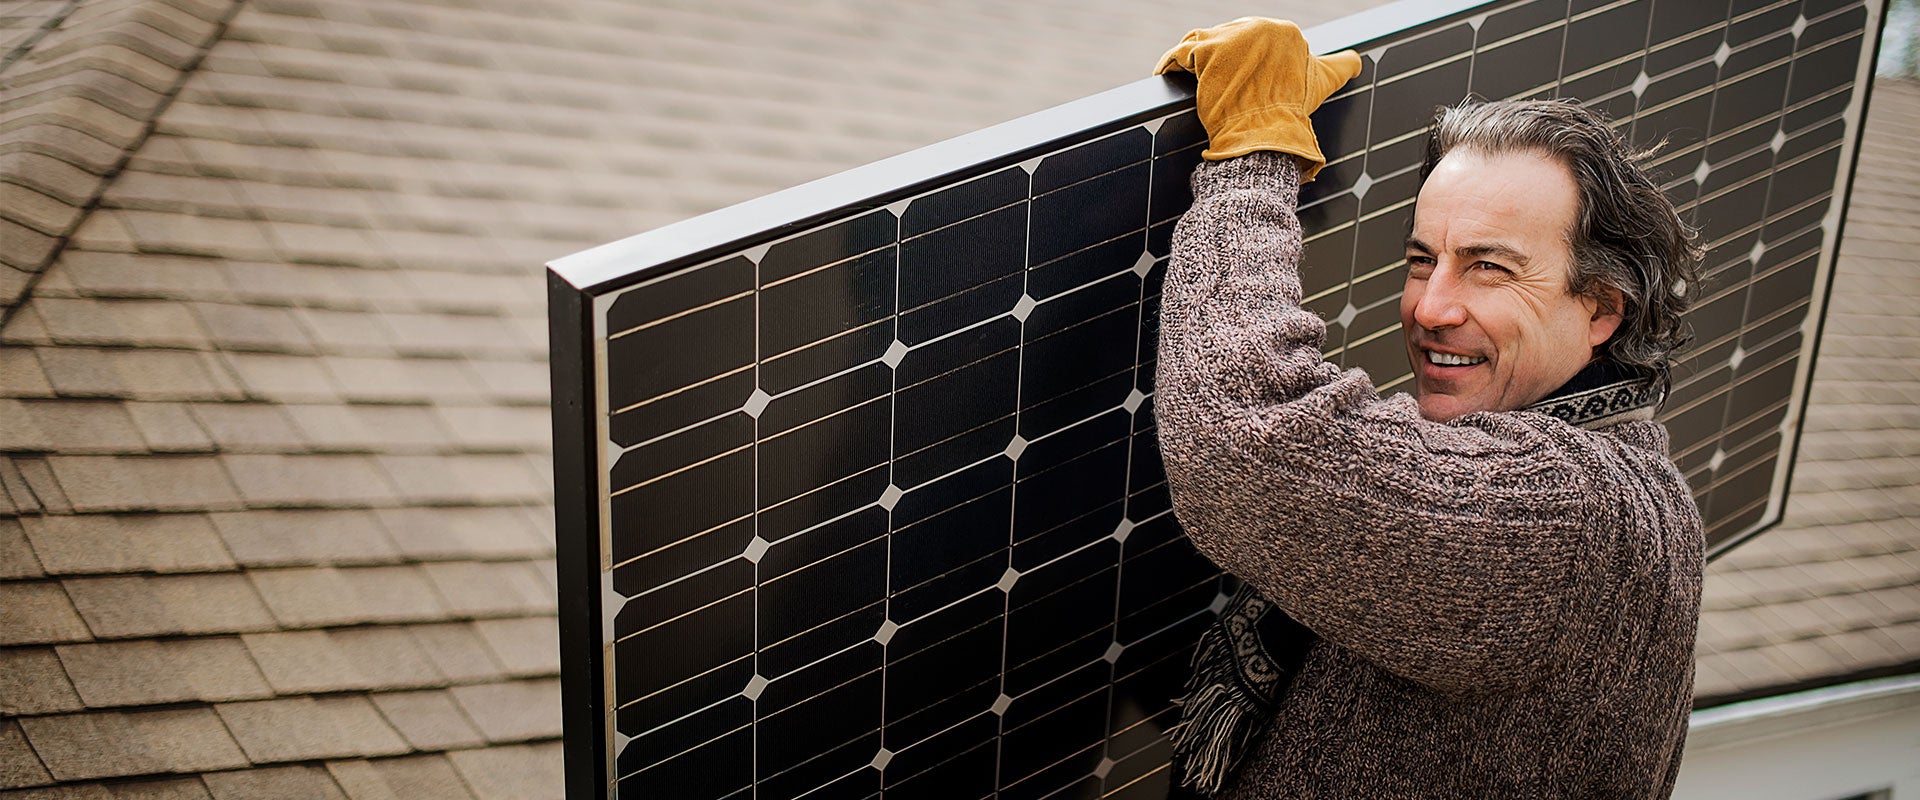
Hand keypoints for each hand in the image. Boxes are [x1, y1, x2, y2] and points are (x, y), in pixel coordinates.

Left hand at [1155, 17, 1361, 178]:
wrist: (1268, 135)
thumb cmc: (1294, 113)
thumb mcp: (1324, 82)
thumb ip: (1341, 66)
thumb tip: (1356, 61)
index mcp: (1286, 32)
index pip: (1255, 41)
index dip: (1245, 63)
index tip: (1239, 84)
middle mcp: (1260, 27)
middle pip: (1230, 41)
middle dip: (1222, 63)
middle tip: (1215, 89)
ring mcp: (1232, 37)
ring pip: (1204, 44)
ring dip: (1195, 61)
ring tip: (1189, 81)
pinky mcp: (1206, 51)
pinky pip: (1180, 53)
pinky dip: (1171, 64)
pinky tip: (1167, 75)